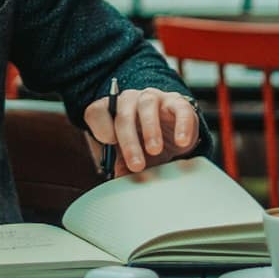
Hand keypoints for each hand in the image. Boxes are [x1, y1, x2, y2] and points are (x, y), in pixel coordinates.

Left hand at [83, 88, 200, 175]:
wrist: (169, 134)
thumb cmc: (142, 144)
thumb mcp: (130, 156)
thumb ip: (123, 165)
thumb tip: (120, 179)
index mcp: (111, 111)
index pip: (97, 112)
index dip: (100, 126)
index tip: (109, 143)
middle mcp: (129, 100)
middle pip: (123, 115)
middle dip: (129, 142)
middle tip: (136, 165)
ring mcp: (153, 98)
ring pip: (147, 105)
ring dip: (150, 129)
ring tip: (155, 151)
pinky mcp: (177, 102)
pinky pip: (179, 109)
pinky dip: (182, 125)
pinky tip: (181, 141)